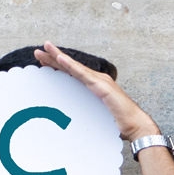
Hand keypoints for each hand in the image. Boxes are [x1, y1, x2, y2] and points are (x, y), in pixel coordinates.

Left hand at [35, 42, 156, 140]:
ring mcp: (100, 81)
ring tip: (45, 49)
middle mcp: (98, 80)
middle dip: (54, 58)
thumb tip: (70, 119)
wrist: (135, 125)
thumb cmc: (118, 124)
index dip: (58, 66)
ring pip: (75, 67)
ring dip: (59, 57)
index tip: (44, 62)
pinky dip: (70, 65)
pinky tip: (60, 59)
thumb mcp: (95, 116)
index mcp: (95, 86)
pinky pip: (82, 74)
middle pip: (71, 67)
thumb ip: (84, 112)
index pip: (73, 73)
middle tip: (38, 51)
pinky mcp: (102, 86)